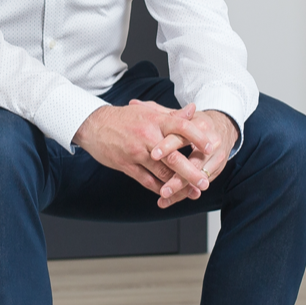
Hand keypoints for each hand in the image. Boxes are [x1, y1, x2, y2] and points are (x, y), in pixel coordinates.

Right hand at [72, 101, 204, 199]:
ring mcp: (136, 153)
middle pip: (173, 155)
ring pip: (161, 172)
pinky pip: (146, 180)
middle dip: (191, 171)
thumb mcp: (148, 111)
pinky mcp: (126, 165)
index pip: (181, 126)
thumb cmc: (124, 118)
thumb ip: (172, 114)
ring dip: (179, 185)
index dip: (197, 137)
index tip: (211, 147)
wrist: (94, 125)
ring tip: (194, 192)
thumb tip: (193, 110)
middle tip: (205, 181)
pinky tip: (171, 194)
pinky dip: (159, 188)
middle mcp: (147, 136)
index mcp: (155, 120)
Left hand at [147, 108, 237, 208]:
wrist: (224, 126)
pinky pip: (200, 183)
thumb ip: (157, 112)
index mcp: (198, 124)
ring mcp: (217, 156)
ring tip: (164, 197)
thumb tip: (134, 103)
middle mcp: (210, 141)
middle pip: (193, 161)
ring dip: (180, 189)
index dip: (167, 145)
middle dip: (177, 176)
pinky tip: (170, 200)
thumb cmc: (196, 122)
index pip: (181, 135)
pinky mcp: (217, 168)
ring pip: (198, 176)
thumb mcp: (180, 115)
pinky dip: (184, 193)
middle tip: (162, 187)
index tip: (153, 154)